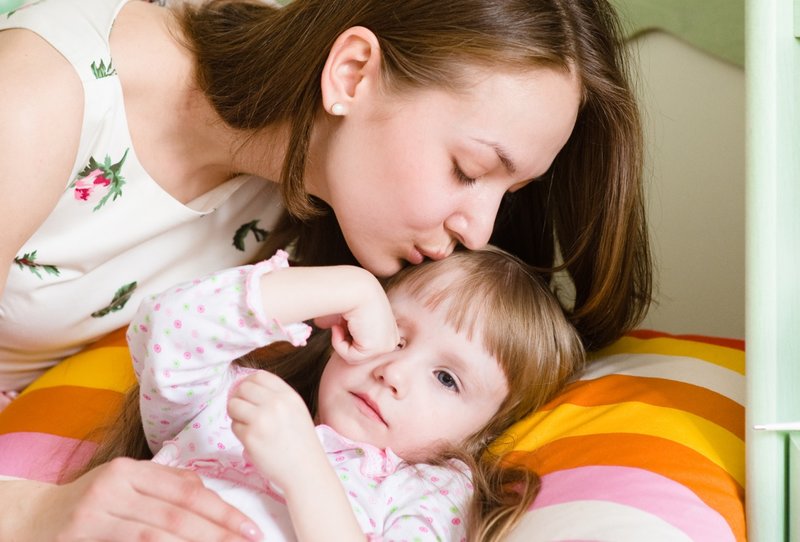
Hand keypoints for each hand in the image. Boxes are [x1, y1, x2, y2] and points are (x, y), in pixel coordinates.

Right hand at [25, 458, 262, 540]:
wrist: (33, 519)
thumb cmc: (90, 503)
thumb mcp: (126, 485)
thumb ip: (165, 485)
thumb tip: (207, 490)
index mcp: (133, 470)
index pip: (189, 490)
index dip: (223, 510)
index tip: (249, 528)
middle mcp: (117, 484)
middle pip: (180, 512)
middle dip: (218, 531)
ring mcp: (99, 509)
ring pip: (161, 532)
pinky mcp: (85, 531)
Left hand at [228, 371, 321, 488]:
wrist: (305, 470)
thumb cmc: (301, 443)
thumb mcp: (296, 410)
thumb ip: (276, 398)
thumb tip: (244, 388)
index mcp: (288, 395)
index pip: (259, 376)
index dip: (248, 383)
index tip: (247, 395)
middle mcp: (275, 403)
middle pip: (243, 388)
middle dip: (239, 398)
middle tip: (243, 412)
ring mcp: (262, 419)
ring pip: (234, 405)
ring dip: (236, 415)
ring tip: (247, 426)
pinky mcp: (250, 436)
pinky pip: (234, 426)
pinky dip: (240, 433)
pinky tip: (253, 441)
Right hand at [260, 265, 398, 363]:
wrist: (354, 287)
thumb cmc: (349, 294)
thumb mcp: (353, 314)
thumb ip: (347, 327)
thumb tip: (332, 328)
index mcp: (389, 330)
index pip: (365, 345)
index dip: (349, 335)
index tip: (346, 320)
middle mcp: (391, 338)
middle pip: (361, 353)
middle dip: (346, 339)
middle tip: (343, 320)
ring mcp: (386, 345)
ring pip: (354, 357)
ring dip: (341, 341)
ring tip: (343, 322)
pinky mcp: (377, 348)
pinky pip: (350, 357)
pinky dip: (339, 344)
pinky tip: (342, 326)